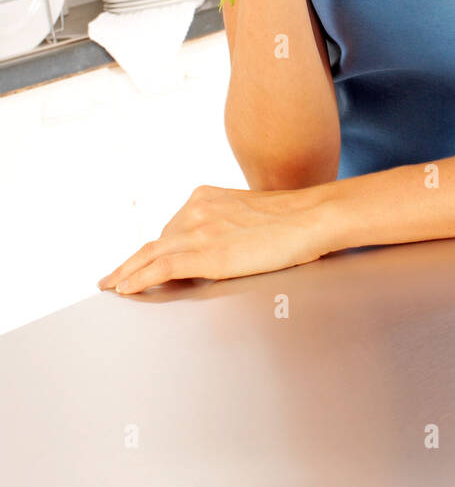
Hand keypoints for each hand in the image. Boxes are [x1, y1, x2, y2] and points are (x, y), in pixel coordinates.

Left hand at [97, 184, 333, 294]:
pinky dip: (139, 279)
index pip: (171, 228)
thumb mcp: (249, 215)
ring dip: (127, 273)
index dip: (151, 248)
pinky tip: (126, 289)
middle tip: (111, 278)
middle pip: (155, 240)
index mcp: (206, 197)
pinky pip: (161, 267)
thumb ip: (227, 225)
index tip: (136, 260)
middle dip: (131, 261)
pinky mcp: (206, 252)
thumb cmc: (293, 221)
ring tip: (113, 287)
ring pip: (150, 254)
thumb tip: (220, 245)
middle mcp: (196, 209)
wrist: (311, 218)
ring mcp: (199, 229)